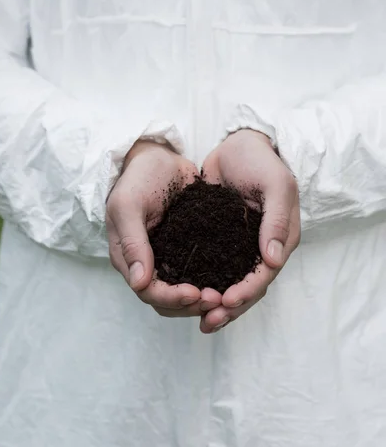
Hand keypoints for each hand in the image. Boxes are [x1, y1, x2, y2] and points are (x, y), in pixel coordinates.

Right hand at [106, 140, 221, 316]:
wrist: (158, 156)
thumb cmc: (139, 177)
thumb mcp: (129, 205)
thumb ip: (133, 243)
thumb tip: (139, 283)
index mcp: (128, 257)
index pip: (148, 292)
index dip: (171, 297)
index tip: (196, 293)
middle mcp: (147, 263)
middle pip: (167, 299)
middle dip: (191, 304)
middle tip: (219, 299)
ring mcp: (167, 256)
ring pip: (183, 291)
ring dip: (202, 298)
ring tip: (225, 295)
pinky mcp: (185, 247)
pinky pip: (198, 272)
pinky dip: (211, 280)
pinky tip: (231, 279)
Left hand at [200, 129, 300, 332]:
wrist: (240, 144)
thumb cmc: (262, 162)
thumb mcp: (276, 185)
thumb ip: (275, 220)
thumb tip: (273, 259)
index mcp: (280, 239)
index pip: (265, 274)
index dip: (247, 291)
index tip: (227, 301)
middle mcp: (261, 248)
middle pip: (248, 287)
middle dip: (230, 307)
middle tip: (208, 321)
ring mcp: (240, 245)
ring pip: (230, 282)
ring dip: (216, 302)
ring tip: (199, 319)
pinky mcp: (220, 239)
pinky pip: (214, 266)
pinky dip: (204, 282)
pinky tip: (187, 293)